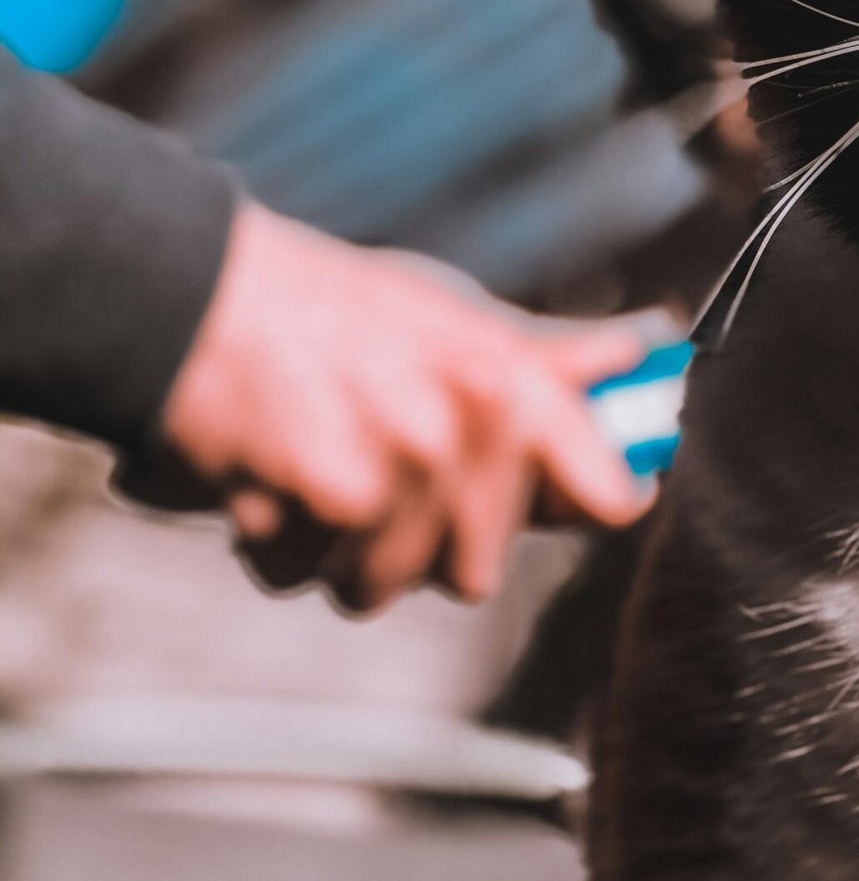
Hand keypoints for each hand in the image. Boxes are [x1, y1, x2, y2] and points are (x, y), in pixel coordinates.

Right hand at [157, 202, 664, 610]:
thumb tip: (638, 353)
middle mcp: (469, 424)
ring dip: (340, 551)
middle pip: (477, 570)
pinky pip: (307, 578)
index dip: (595, 509)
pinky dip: (277, 543)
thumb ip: (544, 361)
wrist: (198, 293)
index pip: (607, 496)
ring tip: (317, 470)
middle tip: (382, 473)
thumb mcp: (449, 317)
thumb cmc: (329, 311)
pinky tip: (268, 480)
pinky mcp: (328, 500)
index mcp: (510, 379)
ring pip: (384, 587)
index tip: (591, 506)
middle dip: (423, 542)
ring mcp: (401, 466)